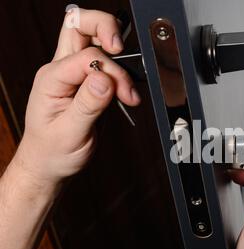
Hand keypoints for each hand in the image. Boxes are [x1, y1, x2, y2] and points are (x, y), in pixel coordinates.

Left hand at [12, 9, 140, 186]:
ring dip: (118, 55)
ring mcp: (75, 74)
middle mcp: (62, 70)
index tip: (125, 93)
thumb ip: (87, 104)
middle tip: (122, 49)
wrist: (50, 163)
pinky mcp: (88, 82)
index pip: (87, 56)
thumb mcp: (70, 133)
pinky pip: (107, 63)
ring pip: (94, 38)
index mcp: (52, 79)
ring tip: (128, 89)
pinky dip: (122, 73)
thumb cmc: (53, 151)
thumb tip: (104, 78)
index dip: (111, 70)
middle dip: (106, 28)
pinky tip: (127, 94)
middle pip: (80, 25)